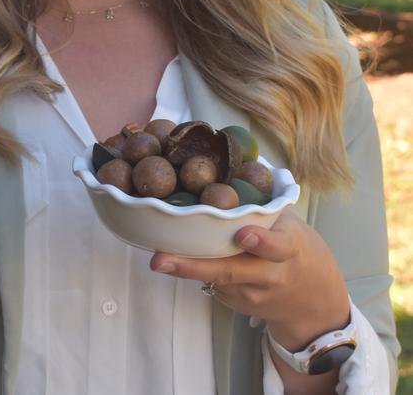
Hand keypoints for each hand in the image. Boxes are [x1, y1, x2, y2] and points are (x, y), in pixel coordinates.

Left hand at [150, 209, 349, 349]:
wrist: (315, 303)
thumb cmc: (299, 249)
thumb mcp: (291, 224)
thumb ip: (264, 207)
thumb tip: (228, 168)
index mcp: (290, 249)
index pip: (278, 247)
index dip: (261, 242)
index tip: (242, 235)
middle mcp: (271, 276)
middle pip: (231, 271)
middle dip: (193, 266)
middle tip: (160, 259)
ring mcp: (254, 295)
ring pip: (216, 280)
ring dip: (186, 269)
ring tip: (159, 258)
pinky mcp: (240, 305)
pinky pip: (215, 285)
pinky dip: (200, 271)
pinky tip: (186, 260)